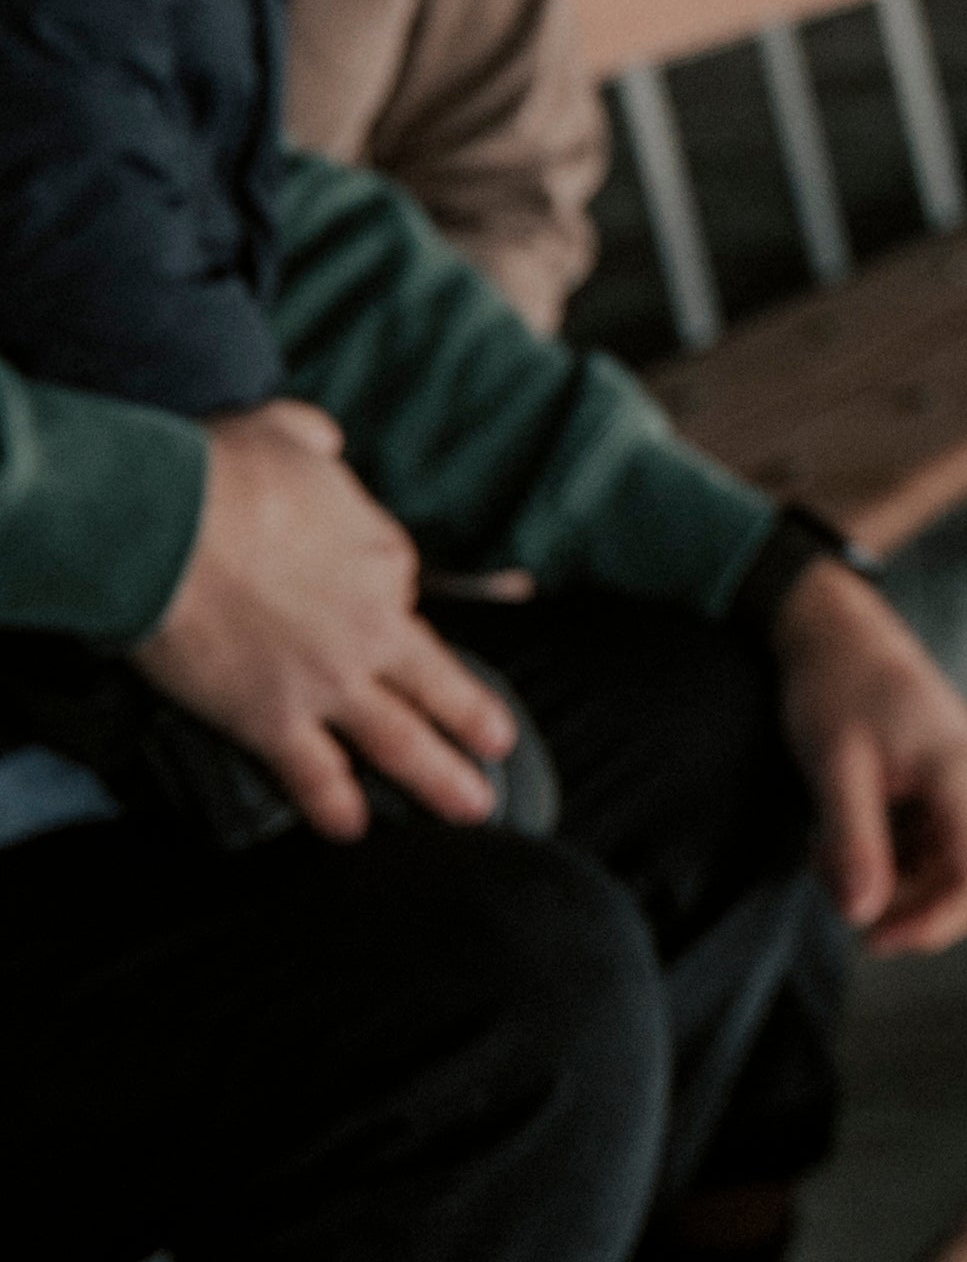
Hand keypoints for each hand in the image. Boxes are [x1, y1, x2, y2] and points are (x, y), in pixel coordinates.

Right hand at [132, 398, 524, 840]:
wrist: (169, 524)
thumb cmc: (221, 471)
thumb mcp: (286, 431)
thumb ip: (315, 441)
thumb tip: (324, 441)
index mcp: (381, 557)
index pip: (398, 590)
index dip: (383, 602)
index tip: (370, 610)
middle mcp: (371, 628)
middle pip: (436, 681)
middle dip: (473, 720)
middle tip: (501, 750)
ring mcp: (328, 681)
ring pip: (399, 742)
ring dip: (440, 780)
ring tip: (472, 809)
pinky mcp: (273, 719)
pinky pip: (314, 774)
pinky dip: (334, 806)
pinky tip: (351, 830)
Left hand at [770, 554, 966, 955]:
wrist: (844, 637)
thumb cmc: (839, 690)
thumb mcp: (836, 770)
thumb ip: (854, 844)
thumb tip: (861, 918)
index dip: (927, 928)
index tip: (866, 937)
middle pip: (958, 889)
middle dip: (892, 899)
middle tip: (824, 868)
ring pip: (941, 877)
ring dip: (883, 879)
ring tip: (826, 841)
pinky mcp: (960, 796)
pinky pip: (932, 854)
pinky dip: (886, 858)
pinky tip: (846, 826)